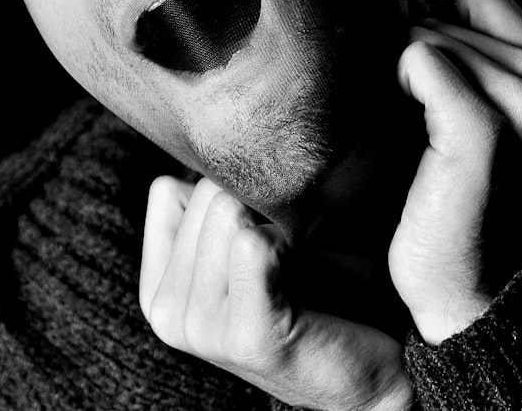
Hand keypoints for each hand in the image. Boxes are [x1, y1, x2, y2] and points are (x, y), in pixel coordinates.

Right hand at [139, 176, 413, 410]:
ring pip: (228, 211)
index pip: (165, 191)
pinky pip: (254, 244)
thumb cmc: (310, 298)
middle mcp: (167, 314)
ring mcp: (202, 329)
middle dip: (256, 205)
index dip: (220, 193)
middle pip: (206, 195)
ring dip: (277, 222)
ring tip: (298, 261)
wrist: (365, 375)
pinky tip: (305, 272)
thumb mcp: (241, 251)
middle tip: (288, 246)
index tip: (256, 227)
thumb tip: (212, 146)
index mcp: (156, 292)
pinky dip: (290, 243)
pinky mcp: (247, 336)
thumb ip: (212, 209)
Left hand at [390, 0, 521, 343]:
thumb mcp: (466, 109)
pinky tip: (408, 140)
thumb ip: (458, 50)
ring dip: (398, 84)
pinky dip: (395, 88)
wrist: (464, 292)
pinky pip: (417, 58)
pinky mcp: (486, 127)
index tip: (426, 96)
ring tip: (417, 143)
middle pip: (440, 11)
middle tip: (419, 132)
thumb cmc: (449, 197)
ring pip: (423, 34)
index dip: (434, 33)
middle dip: (412, 63)